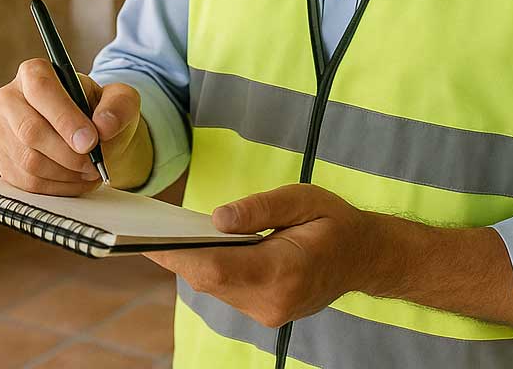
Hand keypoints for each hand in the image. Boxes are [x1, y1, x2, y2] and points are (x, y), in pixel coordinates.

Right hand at [0, 59, 146, 194]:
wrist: (89, 135)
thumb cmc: (100, 111)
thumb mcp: (120, 99)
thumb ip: (118, 106)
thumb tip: (104, 125)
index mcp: (33, 73)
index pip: (41, 90)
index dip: (64, 117)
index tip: (90, 141)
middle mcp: (9, 99)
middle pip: (30, 130)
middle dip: (68, 153)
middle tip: (94, 163)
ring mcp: (1, 132)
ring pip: (28, 161)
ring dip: (66, 173)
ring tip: (90, 171)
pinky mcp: (4, 162)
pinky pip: (27, 183)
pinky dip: (57, 188)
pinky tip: (76, 180)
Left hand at [144, 184, 380, 328]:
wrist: (364, 257)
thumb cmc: (335, 222)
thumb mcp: (303, 199)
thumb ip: (259, 209)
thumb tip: (216, 219)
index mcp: (285, 271)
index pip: (218, 269)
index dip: (178, 255)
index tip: (148, 239)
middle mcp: (273, 301)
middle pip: (210, 280)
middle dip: (179, 254)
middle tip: (148, 227)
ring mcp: (269, 312)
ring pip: (215, 287)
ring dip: (194, 260)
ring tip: (169, 232)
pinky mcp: (264, 312)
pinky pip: (227, 290)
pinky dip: (211, 267)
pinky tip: (199, 246)